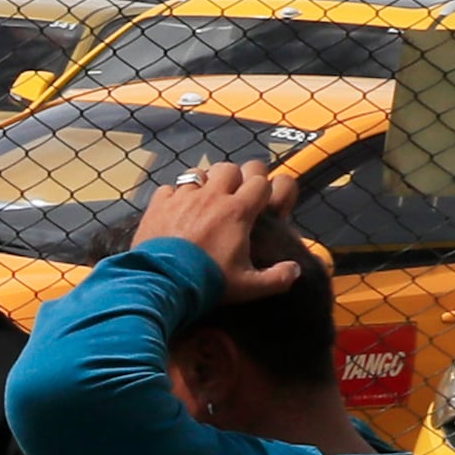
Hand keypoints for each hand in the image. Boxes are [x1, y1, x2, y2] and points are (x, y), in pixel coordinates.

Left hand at [132, 157, 309, 302]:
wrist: (161, 284)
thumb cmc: (207, 282)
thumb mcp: (247, 286)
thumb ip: (277, 278)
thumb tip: (295, 270)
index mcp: (237, 211)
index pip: (260, 182)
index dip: (262, 189)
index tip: (259, 203)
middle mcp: (212, 197)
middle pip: (230, 168)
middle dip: (235, 178)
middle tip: (232, 197)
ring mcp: (183, 197)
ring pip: (199, 172)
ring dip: (204, 183)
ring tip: (203, 200)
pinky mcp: (159, 203)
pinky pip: (169, 187)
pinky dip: (174, 195)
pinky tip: (175, 210)